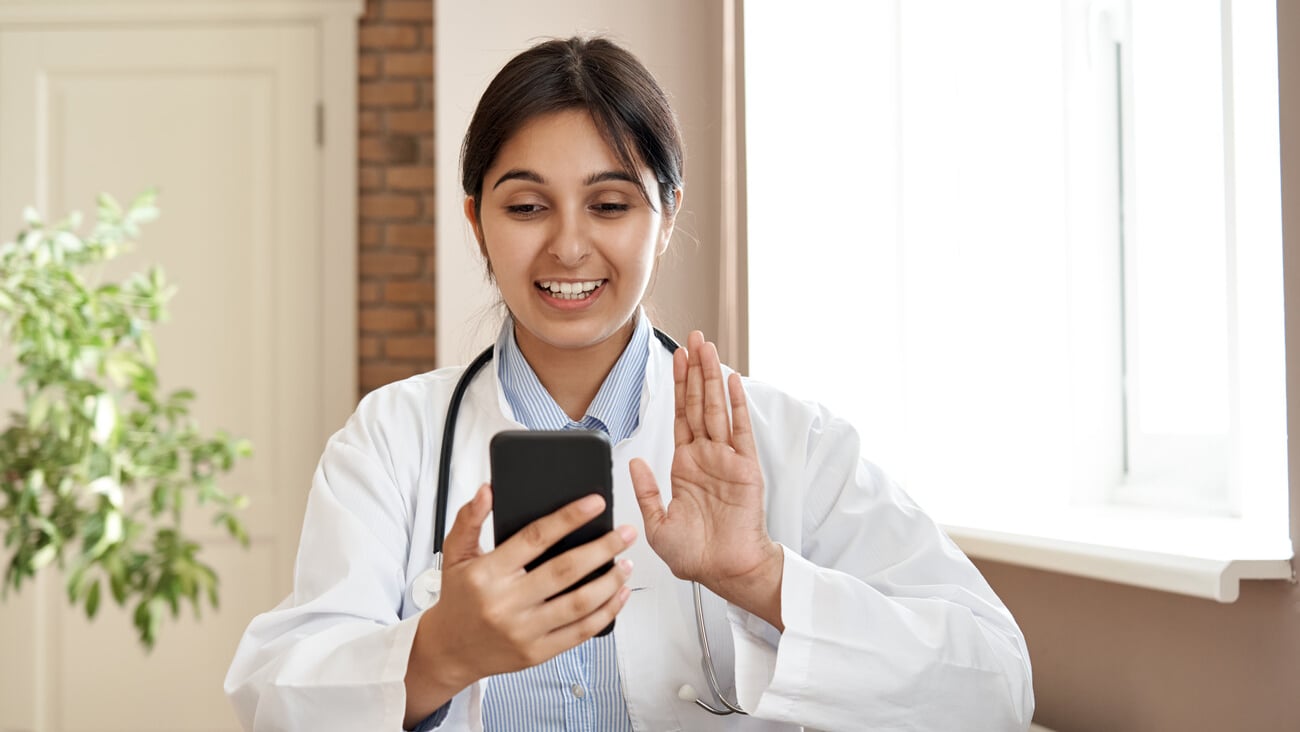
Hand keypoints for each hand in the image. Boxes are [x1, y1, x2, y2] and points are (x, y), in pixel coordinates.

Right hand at [404, 484, 635, 724]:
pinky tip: (619, 595)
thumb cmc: (459, 598)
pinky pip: (580, 632)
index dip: (569, 518)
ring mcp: (524, 631)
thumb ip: (469, 519)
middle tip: (625, 533)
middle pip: (565, 571)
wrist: (450, 650)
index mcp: (488, 573)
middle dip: (603, 548)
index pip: (535, 538)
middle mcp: (507, 603)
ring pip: (579, 604)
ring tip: (627, 563)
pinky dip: (606, 613)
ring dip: (610, 582)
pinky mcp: (537, 653)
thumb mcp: (454, 554)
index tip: (596, 503)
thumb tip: (488, 490)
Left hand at [629, 331, 782, 628]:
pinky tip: (733, 382)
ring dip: (713, 378)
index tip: (677, 359)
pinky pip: (740, 430)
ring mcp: (727, 460)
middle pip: (700, 403)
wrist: (724, 572)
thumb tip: (633, 461)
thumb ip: (646, 490)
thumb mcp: (656, 524)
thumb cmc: (695, 555)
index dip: (678, 386)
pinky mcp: (746, 468)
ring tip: (709, 348)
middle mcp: (707, 457)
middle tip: (693, 339)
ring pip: (718, 409)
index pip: (681, 416)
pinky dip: (737, 405)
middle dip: (695, 370)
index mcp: (685, 466)